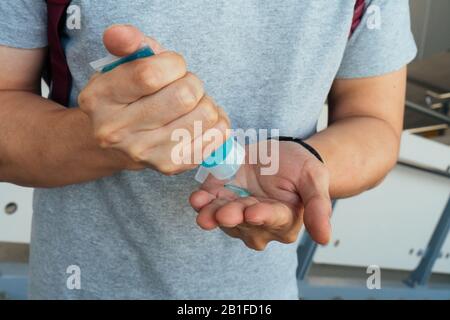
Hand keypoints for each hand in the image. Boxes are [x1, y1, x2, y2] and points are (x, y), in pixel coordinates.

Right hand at [78, 24, 229, 174]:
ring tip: (189, 104)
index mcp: (100, 98)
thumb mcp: (122, 65)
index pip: (151, 74)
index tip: (171, 66)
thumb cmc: (126, 96)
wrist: (114, 144)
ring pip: (206, 114)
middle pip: (185, 96)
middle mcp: (117, 130)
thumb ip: (127, 43)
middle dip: (191, 82)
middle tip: (182, 87)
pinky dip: (217, 121)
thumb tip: (122, 33)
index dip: (173, 64)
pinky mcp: (170, 166)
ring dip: (205, 102)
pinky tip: (199, 120)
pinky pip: (217, 135)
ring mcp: (144, 153)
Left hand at [190, 140, 331, 249]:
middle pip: (244, 221)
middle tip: (225, 212)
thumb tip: (325, 239)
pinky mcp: (218, 197)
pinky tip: (196, 199)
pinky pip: (207, 204)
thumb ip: (318, 207)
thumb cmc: (299, 167)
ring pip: (222, 216)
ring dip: (212, 212)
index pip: (274, 220)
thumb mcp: (314, 179)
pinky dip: (201, 202)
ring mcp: (235, 212)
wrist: (277, 153)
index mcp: (284, 220)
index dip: (263, 217)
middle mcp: (258, 223)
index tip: (254, 213)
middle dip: (233, 215)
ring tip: (204, 207)